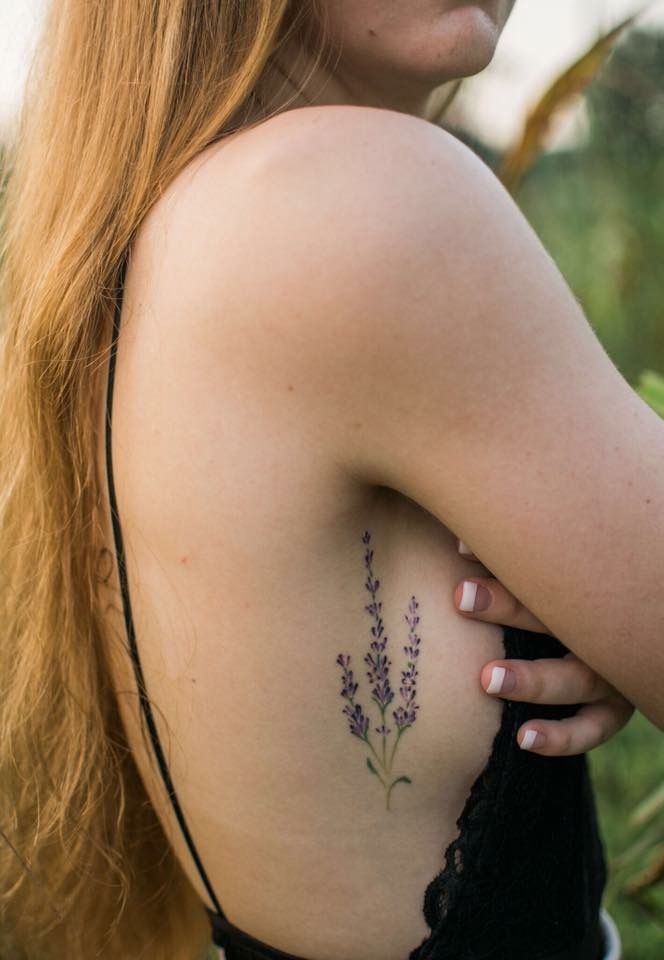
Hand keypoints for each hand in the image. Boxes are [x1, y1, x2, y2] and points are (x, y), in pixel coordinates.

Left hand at [453, 539, 633, 755]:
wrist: (605, 634)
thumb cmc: (561, 600)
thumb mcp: (542, 580)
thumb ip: (507, 563)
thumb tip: (458, 542)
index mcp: (588, 589)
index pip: (548, 571)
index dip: (502, 562)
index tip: (459, 550)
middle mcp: (603, 629)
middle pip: (561, 616)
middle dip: (509, 605)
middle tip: (460, 598)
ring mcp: (613, 670)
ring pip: (580, 677)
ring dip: (534, 680)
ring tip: (487, 680)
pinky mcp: (615, 708)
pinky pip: (594, 727)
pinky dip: (563, 736)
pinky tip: (524, 739)